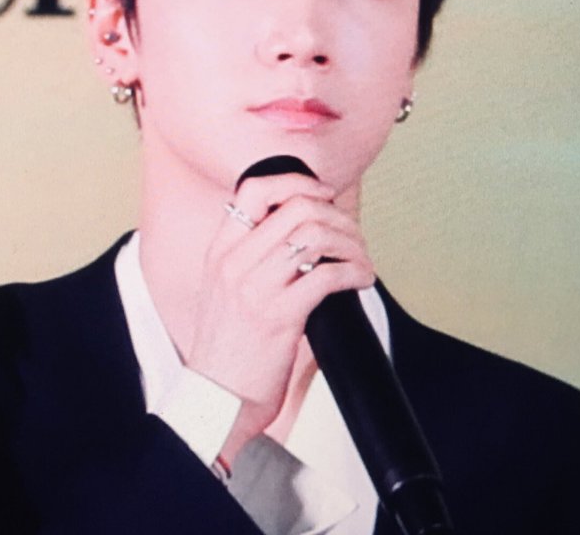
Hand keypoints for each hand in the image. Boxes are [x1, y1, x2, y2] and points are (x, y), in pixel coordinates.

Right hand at [184, 173, 375, 459]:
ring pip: (316, 235)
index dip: (296, 181)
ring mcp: (255, 288)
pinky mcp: (280, 316)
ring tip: (361, 258)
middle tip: (352, 235)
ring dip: (351, 242)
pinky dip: (355, 272)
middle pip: (297, 207)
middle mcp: (234, 262)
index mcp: (220, 250)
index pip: (253, 189)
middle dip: (337, 215)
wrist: (218, 398)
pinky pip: (328, 275)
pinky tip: (362, 280)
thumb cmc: (229, 348)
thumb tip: (302, 233)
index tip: (323, 194)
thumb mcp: (224, 290)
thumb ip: (250, 258)